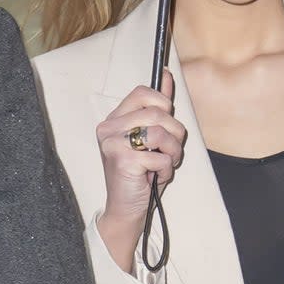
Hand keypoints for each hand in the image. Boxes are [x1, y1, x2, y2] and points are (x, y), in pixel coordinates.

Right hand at [94, 69, 185, 270]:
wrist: (126, 209)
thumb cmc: (140, 174)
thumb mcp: (151, 138)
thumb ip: (158, 107)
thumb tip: (167, 75)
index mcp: (114, 119)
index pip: (143, 92)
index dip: (163, 104)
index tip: (167, 121)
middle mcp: (108, 128)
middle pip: (158, 113)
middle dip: (175, 134)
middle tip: (168, 151)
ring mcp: (112, 143)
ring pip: (162, 133)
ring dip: (173, 153)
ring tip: (164, 164)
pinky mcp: (122, 160)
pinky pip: (160, 157)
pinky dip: (166, 170)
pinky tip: (154, 177)